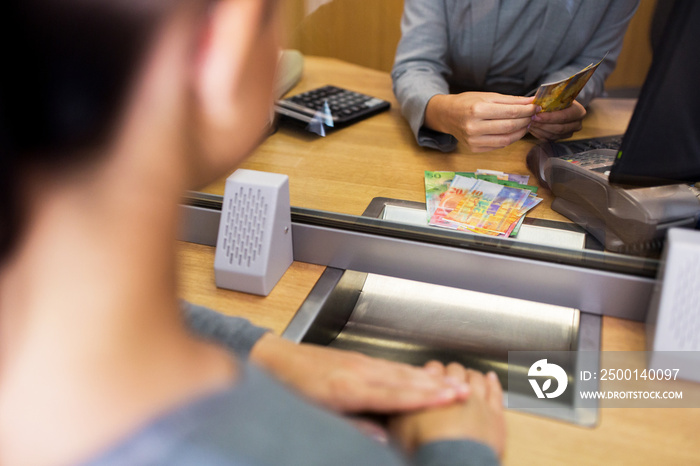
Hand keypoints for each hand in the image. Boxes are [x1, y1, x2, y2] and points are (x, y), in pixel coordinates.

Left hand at [249, 333, 468, 412]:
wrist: (273, 358)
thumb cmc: (290, 389)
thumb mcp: (315, 416)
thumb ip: (353, 426)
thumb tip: (384, 440)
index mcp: (347, 389)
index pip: (395, 395)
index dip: (425, 398)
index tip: (450, 398)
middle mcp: (358, 371)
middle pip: (405, 379)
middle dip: (437, 386)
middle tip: (466, 390)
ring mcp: (359, 362)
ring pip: (400, 370)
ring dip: (429, 377)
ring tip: (454, 382)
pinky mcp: (357, 358)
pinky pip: (390, 365)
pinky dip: (411, 371)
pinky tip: (423, 375)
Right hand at [389, 361, 505, 458]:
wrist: (451, 462)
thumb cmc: (425, 446)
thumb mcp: (398, 427)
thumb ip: (399, 410)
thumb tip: (394, 404)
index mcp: (432, 390)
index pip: (432, 369)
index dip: (432, 372)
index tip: (431, 375)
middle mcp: (455, 390)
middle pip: (455, 371)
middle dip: (451, 372)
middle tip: (448, 378)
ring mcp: (478, 401)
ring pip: (476, 378)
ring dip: (471, 375)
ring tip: (468, 376)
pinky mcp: (495, 416)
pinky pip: (495, 392)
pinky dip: (493, 382)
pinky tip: (491, 377)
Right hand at [425, 92, 536, 151]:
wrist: (447, 115)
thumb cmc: (467, 103)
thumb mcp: (487, 96)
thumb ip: (510, 100)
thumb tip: (531, 102)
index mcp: (477, 110)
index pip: (510, 112)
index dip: (526, 110)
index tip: (536, 107)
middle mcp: (474, 127)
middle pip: (509, 126)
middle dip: (525, 121)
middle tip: (533, 116)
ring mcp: (473, 140)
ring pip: (506, 140)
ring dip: (520, 132)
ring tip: (526, 124)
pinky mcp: (474, 149)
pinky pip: (498, 146)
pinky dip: (509, 139)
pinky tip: (514, 132)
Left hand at [528, 100, 585, 140]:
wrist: (562, 105)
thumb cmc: (558, 99)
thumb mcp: (557, 96)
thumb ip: (549, 99)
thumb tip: (534, 102)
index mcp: (579, 112)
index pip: (564, 117)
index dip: (549, 117)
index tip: (536, 115)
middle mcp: (576, 124)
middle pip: (559, 128)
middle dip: (543, 124)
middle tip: (531, 120)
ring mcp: (569, 133)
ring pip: (553, 135)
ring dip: (539, 130)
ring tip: (529, 123)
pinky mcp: (561, 138)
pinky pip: (548, 139)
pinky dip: (539, 134)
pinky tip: (532, 128)